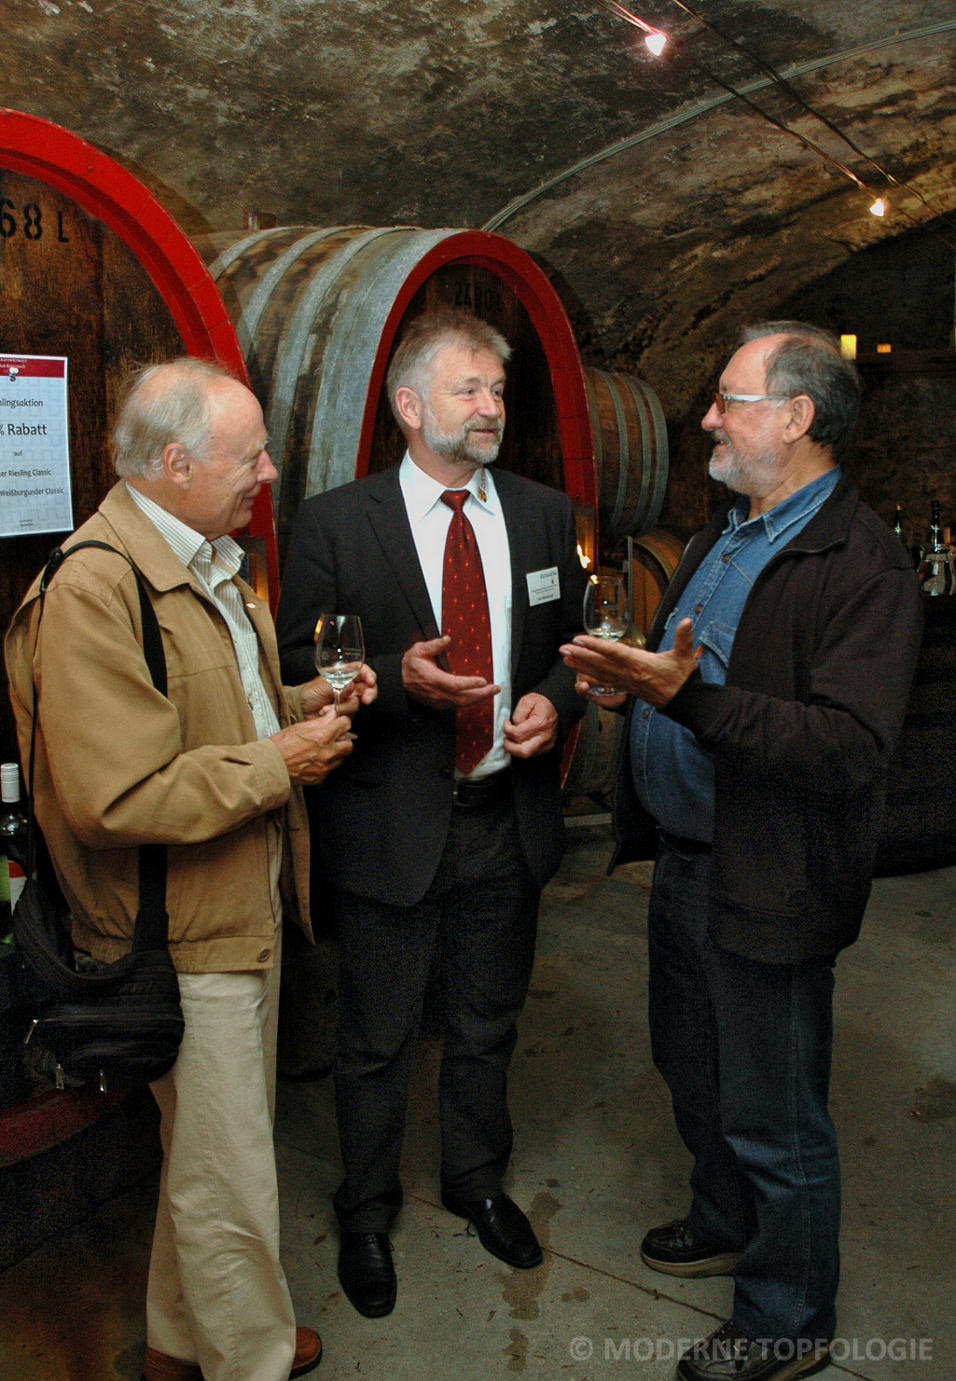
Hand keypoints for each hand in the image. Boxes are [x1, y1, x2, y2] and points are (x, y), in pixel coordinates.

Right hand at [270, 706, 354, 783]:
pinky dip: (326, 764)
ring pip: (341, 758)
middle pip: (349, 744)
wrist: (270, 765)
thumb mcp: (300, 726)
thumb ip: (320, 721)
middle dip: (343, 740)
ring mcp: (325, 767)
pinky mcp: (320, 777)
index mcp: (323, 736)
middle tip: (334, 738)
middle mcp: (327, 752)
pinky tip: (315, 760)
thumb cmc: (281, 745)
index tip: (338, 723)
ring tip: (323, 749)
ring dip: (336, 753)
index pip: (346, 724)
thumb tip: (332, 715)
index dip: (341, 722)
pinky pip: (330, 769)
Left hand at [299, 664, 377, 716]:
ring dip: (343, 706)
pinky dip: (338, 713)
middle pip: (367, 687)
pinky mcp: (345, 712)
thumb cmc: (308, 693)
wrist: (300, 710)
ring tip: (327, 708)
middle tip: (366, 699)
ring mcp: (347, 700)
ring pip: (356, 702)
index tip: (370, 681)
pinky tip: (326, 712)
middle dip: (369, 693)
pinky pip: (349, 714)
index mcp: (343, 674)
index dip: (369, 674)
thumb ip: (337, 685)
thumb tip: (351, 685)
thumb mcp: (321, 685)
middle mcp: (348, 686)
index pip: (361, 670)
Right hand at [402, 635, 499, 709]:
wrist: (399, 681)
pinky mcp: (440, 704)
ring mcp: (439, 701)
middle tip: (496, 688)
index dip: (470, 683)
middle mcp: (438, 693)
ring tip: (491, 691)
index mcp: (433, 679)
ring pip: (462, 703)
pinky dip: (469, 700)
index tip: (483, 681)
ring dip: (478, 698)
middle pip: (463, 698)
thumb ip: (433, 645)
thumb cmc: (409, 666)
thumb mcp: (418, 650)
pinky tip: (478, 695)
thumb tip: (447, 639)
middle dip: (482, 694)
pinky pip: (457, 704)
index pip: (455, 684)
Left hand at [503, 692, 557, 757]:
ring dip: (515, 749)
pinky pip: (532, 753)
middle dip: (509, 747)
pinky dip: (523, 749)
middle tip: (505, 739)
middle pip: (523, 752)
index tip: (506, 724)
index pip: (517, 735)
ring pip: (527, 755)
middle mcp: (545, 736)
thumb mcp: (527, 701)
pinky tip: (521, 740)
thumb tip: (513, 726)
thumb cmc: (542, 703)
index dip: (507, 730)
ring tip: (512, 739)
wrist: (556, 706)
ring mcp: (547, 744)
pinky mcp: (548, 747)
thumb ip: (517, 714)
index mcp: (540, 723)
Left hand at [560, 617, 698, 707]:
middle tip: (564, 649)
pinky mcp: (627, 689)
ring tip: (566, 659)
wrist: (684, 702)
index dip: (595, 646)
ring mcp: (627, 683)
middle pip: (601, 664)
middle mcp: (630, 674)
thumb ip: (684, 637)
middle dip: (581, 656)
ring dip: (582, 666)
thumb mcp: (685, 656)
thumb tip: (687, 621)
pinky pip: (605, 684)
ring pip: (600, 674)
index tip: (579, 640)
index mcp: (641, 664)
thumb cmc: (683, 678)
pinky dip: (592, 679)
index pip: (614, 653)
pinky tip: (580, 678)